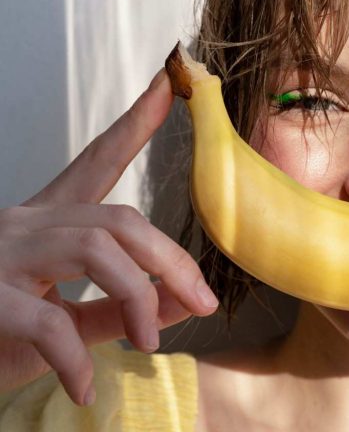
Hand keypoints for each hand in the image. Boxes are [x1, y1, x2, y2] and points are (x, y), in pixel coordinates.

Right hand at [0, 70, 218, 405]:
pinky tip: (85, 386)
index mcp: (45, 222)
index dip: (133, 124)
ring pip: (95, 249)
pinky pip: (48, 321)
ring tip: (149, 344)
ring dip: (137, 298)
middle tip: (203, 302)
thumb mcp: (65, 320)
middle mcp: (24, 225)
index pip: (96, 162)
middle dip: (172, 260)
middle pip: (120, 219)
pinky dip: (76, 358)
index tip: (166, 86)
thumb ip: (121, 309)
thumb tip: (185, 300)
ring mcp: (0, 255)